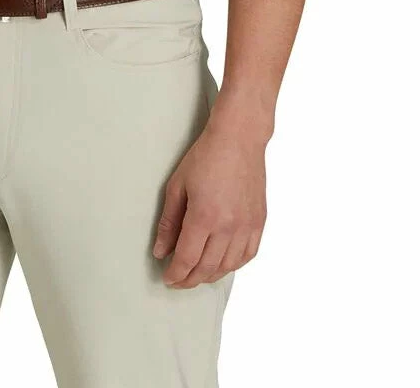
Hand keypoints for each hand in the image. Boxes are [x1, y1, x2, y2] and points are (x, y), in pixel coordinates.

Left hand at [152, 101, 267, 287]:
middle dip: (190, 279)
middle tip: (178, 280)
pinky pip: (247, 256)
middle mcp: (228, 227)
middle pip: (207, 267)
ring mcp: (247, 226)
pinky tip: (222, 264)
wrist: (239, 139)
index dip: (176, 274)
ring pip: (228, 266)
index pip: (187, 259)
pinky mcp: (259, 222)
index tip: (167, 278)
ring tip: (197, 274)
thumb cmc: (206, 157)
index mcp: (205, 216)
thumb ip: (168, 222)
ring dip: (210, 275)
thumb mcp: (177, 186)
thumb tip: (160, 250)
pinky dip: (233, 266)